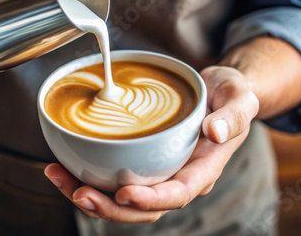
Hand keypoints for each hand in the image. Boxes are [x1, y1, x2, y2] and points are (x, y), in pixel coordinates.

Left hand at [44, 66, 258, 222]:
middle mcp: (179, 177)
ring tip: (59, 178)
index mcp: (203, 168)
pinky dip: (88, 176)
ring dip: (92, 195)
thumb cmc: (229, 95)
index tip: (125, 192)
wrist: (217, 92)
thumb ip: (234, 115)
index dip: (152, 199)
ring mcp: (159, 172)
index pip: (179, 193)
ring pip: (124, 199)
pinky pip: (115, 178)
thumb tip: (215, 132)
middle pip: (145, 207)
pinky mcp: (142, 162)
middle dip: (110, 207)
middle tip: (79, 193)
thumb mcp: (241, 97)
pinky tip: (64, 165)